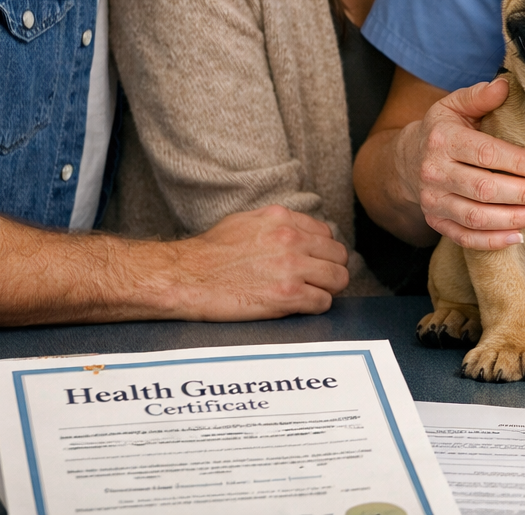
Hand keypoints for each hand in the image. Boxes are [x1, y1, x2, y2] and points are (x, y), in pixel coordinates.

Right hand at [168, 205, 349, 319]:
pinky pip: (323, 302)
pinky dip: (315, 306)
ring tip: (310, 294)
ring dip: (327, 289)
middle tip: (316, 282)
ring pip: (338, 279)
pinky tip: (299, 307)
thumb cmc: (209, 253)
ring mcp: (292, 267)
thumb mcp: (246, 221)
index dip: (321, 252)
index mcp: (283, 219)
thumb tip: (299, 233)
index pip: (327, 234)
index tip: (313, 263)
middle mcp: (292, 239)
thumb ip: (277, 225)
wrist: (185, 277)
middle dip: (330, 270)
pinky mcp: (287, 295)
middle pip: (339, 256)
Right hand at [395, 78, 524, 249]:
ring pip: (476, 216)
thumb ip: (478, 96)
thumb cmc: (442, 130)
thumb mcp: (454, 105)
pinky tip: (518, 236)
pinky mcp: (435, 222)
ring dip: (513, 219)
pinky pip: (464, 237)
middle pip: (483, 189)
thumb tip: (504, 85)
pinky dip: (491, 241)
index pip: (485, 153)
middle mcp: (433, 172)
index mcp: (442, 140)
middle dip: (522, 194)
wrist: (407, 160)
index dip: (518, 162)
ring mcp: (433, 201)